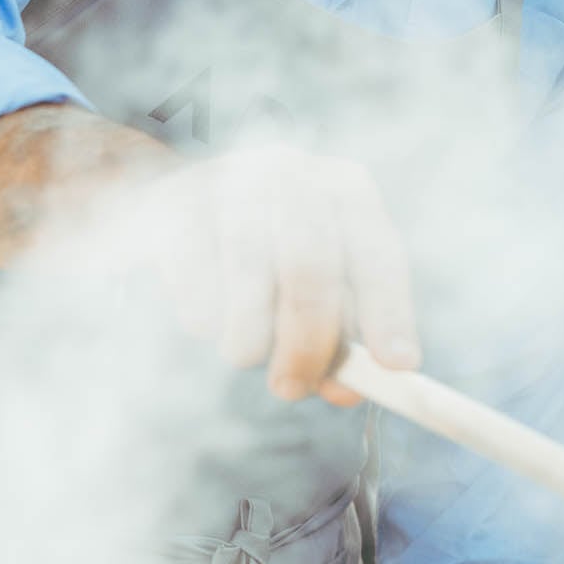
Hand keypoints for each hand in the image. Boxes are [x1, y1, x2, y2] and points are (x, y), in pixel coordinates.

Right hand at [134, 144, 419, 404]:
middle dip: (307, 344)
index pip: (379, 254)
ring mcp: (229, 184)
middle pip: (311, 271)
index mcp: (344, 188)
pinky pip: (197, 293)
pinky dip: (206, 324)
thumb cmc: (262, 255)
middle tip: (293, 388)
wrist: (166, 207)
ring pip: (249, 288)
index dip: (390, 312)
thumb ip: (339, 336)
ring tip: (243, 348)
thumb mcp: (313, 282)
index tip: (397, 366)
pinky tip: (207, 310)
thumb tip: (348, 389)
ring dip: (248, 342)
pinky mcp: (174, 210)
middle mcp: (293, 173)